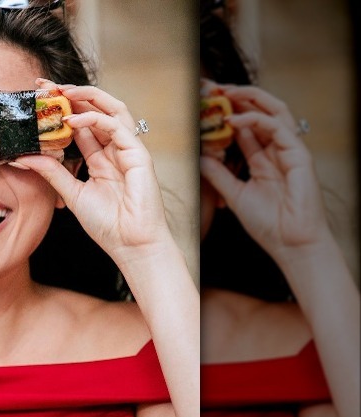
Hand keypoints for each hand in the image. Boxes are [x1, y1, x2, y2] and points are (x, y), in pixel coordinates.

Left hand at [15, 79, 172, 262]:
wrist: (131, 245)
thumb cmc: (108, 224)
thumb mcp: (72, 193)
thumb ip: (52, 173)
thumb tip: (23, 157)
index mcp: (100, 156)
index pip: (80, 123)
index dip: (61, 108)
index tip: (38, 97)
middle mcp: (115, 148)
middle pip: (95, 109)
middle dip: (71, 94)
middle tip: (44, 86)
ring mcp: (129, 149)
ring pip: (112, 109)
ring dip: (86, 96)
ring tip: (61, 91)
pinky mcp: (139, 155)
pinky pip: (117, 128)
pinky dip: (95, 120)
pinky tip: (73, 121)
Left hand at [199, 84, 329, 261]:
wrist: (290, 244)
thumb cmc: (269, 224)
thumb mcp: (234, 194)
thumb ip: (218, 174)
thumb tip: (200, 156)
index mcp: (262, 159)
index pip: (245, 127)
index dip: (226, 112)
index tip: (205, 103)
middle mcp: (276, 151)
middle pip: (260, 112)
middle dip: (238, 96)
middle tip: (214, 88)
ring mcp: (289, 151)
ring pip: (273, 111)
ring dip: (249, 98)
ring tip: (225, 92)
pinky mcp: (299, 155)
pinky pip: (277, 127)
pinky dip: (256, 119)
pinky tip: (235, 119)